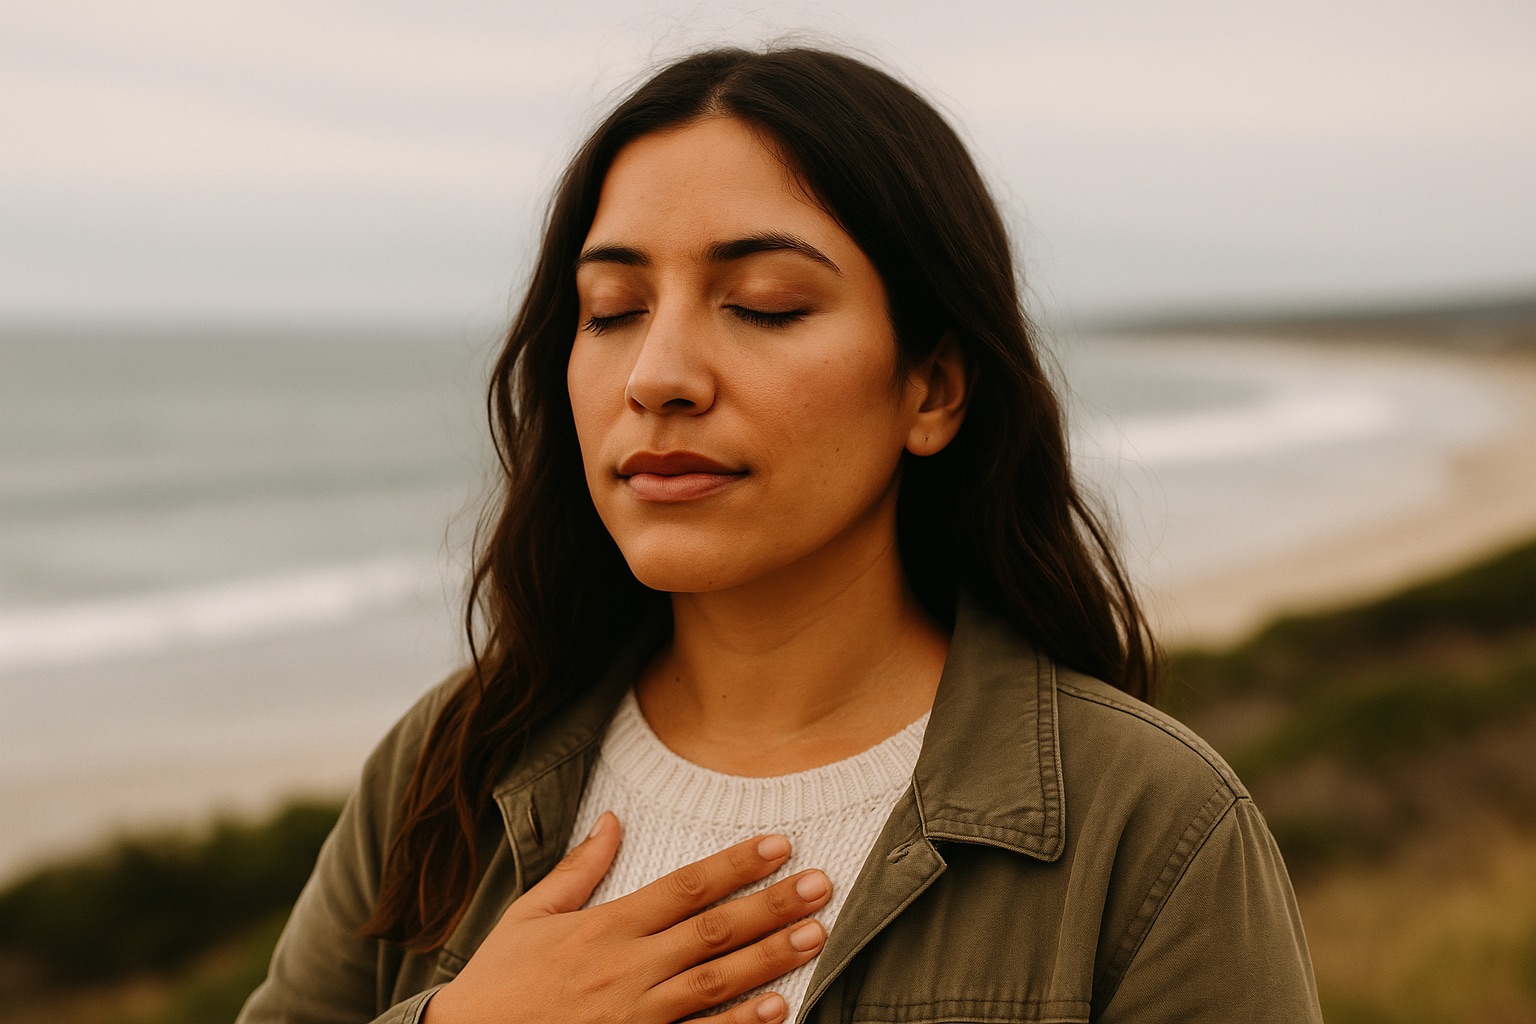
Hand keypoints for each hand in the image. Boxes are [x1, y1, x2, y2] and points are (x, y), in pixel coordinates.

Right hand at [422, 812, 830, 1023]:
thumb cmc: (498, 985)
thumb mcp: (529, 917)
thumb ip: (578, 869)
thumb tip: (611, 818)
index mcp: (604, 928)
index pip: (684, 887)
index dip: (735, 865)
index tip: (779, 844)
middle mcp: (626, 970)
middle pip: (712, 932)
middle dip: (770, 906)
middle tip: (821, 885)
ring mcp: (634, 1017)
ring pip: (714, 984)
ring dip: (769, 959)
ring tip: (815, 936)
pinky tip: (777, 1010)